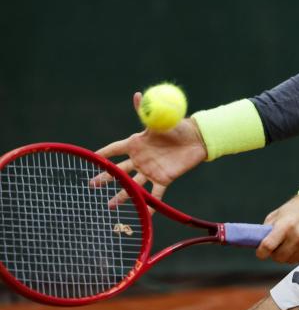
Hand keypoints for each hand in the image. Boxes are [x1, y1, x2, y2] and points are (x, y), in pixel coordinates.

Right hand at [92, 91, 207, 205]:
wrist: (197, 138)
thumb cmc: (177, 126)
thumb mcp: (159, 120)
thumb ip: (146, 111)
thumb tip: (137, 95)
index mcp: (137, 143)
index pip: (115, 149)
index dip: (103, 154)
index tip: (89, 158)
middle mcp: (141, 159)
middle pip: (118, 170)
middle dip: (105, 178)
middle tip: (92, 184)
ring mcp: (151, 170)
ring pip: (132, 186)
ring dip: (122, 195)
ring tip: (110, 205)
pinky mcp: (164, 178)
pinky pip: (155, 195)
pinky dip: (150, 205)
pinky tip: (144, 215)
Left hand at [256, 194, 298, 262]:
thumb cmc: (298, 207)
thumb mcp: (279, 213)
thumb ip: (267, 229)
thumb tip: (258, 244)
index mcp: (285, 225)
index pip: (267, 247)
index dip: (261, 252)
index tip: (261, 252)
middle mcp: (298, 236)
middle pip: (279, 258)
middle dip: (275, 254)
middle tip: (278, 246)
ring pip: (291, 261)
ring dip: (288, 255)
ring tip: (291, 243)